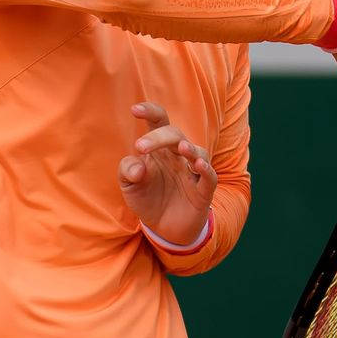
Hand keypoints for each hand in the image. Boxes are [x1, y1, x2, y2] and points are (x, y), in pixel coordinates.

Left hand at [118, 102, 216, 245]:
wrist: (164, 228)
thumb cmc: (147, 198)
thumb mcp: (129, 186)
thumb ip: (127, 171)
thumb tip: (137, 166)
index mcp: (160, 149)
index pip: (158, 122)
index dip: (149, 112)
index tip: (135, 109)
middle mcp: (178, 156)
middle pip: (174, 135)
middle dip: (159, 137)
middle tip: (140, 147)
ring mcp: (192, 172)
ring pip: (198, 151)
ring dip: (190, 148)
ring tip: (181, 148)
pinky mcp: (203, 191)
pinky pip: (209, 176)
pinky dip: (207, 169)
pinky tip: (199, 165)